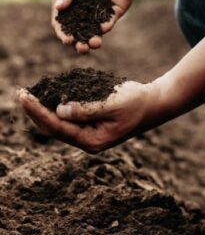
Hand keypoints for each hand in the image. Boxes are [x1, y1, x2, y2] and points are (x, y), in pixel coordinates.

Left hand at [17, 81, 161, 153]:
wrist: (153, 103)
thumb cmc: (136, 103)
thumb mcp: (112, 104)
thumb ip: (86, 110)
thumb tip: (59, 111)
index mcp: (93, 140)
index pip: (58, 127)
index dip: (38, 112)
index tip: (23, 96)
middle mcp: (89, 140)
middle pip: (55, 128)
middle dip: (37, 112)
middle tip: (21, 94)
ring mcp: (91, 133)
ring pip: (60, 123)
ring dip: (45, 109)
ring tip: (30, 96)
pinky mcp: (93, 124)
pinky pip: (70, 117)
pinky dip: (58, 107)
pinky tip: (50, 97)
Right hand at [52, 0, 136, 53]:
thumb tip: (59, 8)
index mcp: (69, 3)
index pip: (63, 23)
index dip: (63, 33)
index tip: (67, 40)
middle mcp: (82, 12)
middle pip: (78, 32)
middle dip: (79, 43)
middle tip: (81, 48)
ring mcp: (98, 14)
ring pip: (94, 32)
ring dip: (93, 41)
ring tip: (94, 44)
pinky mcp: (112, 14)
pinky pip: (108, 23)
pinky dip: (106, 27)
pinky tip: (104, 27)